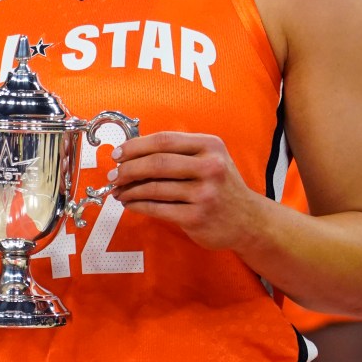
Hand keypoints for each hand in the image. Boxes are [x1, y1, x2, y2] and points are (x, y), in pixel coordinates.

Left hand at [105, 131, 262, 250]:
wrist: (249, 220)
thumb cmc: (221, 185)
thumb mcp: (210, 158)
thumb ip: (179, 151)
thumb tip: (132, 152)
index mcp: (210, 145)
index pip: (164, 140)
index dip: (135, 146)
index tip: (117, 154)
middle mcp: (210, 167)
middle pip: (156, 163)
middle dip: (128, 169)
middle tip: (113, 175)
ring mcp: (204, 193)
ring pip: (154, 188)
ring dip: (130, 190)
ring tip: (118, 191)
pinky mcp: (197, 217)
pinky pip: (158, 208)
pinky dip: (139, 206)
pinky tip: (131, 204)